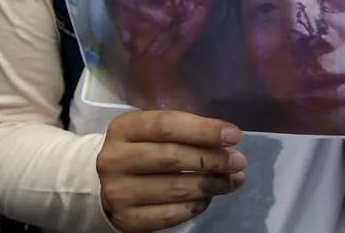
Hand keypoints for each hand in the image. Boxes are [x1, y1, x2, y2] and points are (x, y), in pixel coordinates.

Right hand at [96, 110, 246, 232]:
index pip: (167, 125)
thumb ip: (184, 130)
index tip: (234, 136)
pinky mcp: (126, 219)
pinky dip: (195, 206)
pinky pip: (170, 214)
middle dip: (212, 159)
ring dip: (210, 184)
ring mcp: (118, 192)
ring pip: (174, 188)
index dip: (204, 130)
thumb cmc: (141, 148)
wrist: (105, 183)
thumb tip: (227, 140)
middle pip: (171, 157)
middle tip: (238, 161)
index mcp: (123, 128)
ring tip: (232, 180)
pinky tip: (208, 197)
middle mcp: (114, 159)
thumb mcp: (152, 130)